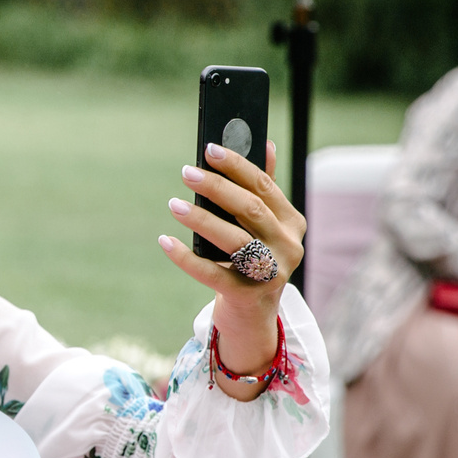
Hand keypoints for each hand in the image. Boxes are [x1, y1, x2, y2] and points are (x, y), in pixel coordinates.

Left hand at [160, 141, 305, 396]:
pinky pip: (212, 273)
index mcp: (292, 223)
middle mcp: (287, 247)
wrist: (253, 314)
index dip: (236, 165)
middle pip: (250, 209)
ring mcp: (270, 273)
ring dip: (201, 219)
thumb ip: (263, 188)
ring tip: (174, 204)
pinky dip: (186, 257)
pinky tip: (165, 241)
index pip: (264, 186)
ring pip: (234, 239)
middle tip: (187, 173)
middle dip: (216, 188)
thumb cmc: (252, 259)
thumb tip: (264, 142)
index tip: (208, 149)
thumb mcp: (263, 226)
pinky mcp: (247, 296)